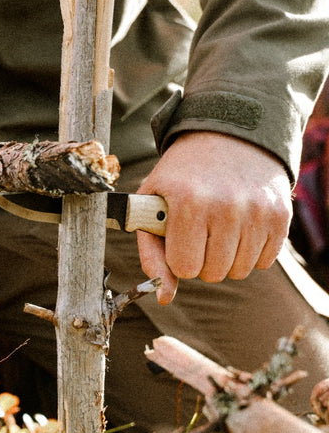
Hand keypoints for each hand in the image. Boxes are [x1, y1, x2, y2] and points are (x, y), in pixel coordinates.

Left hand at [137, 131, 292, 303]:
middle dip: (202, 259)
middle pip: (213, 273)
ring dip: (226, 257)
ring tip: (219, 227)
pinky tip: (241, 225)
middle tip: (200, 230)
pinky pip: (264, 262)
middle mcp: (226, 206)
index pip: (185, 268)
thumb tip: (164, 297)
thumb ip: (152, 253)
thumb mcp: (153, 202)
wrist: (229, 135)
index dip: (179, 257)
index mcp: (189, 203)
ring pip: (238, 272)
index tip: (180, 236)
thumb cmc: (183, 175)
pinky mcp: (280, 215)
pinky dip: (250, 251)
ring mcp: (257, 211)